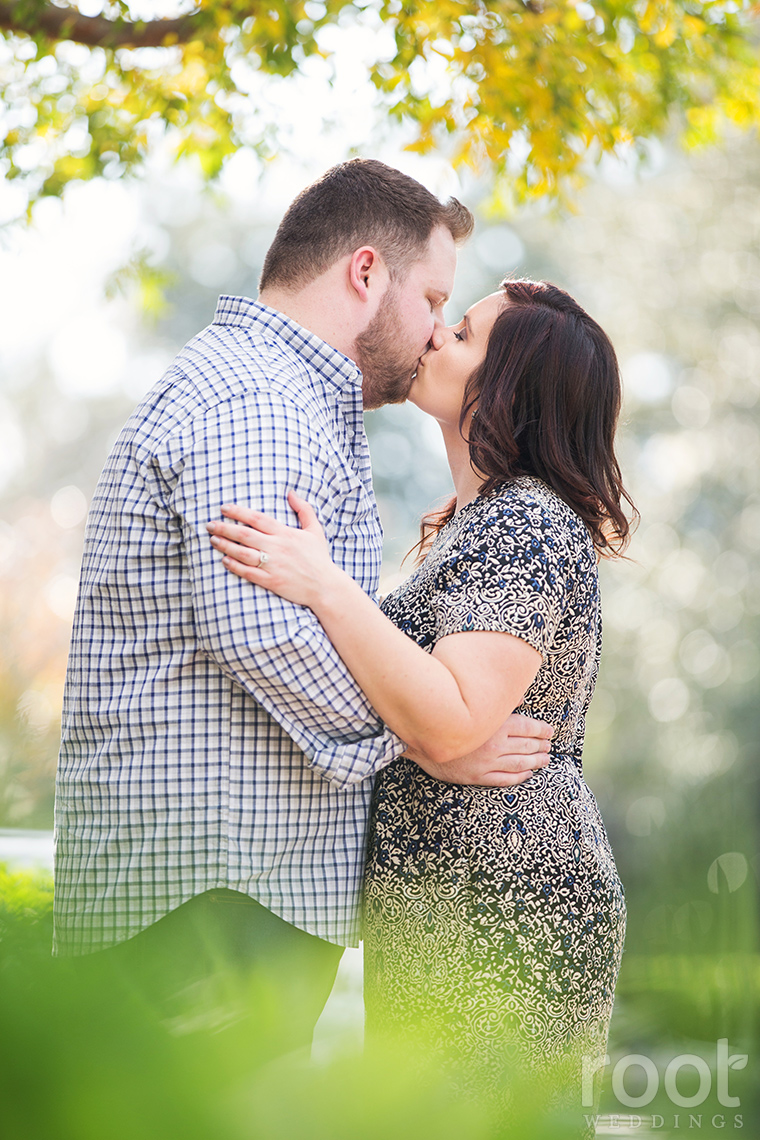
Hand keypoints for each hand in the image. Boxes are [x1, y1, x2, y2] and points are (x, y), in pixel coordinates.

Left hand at [206, 492, 342, 609]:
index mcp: (285, 533)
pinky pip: (247, 572)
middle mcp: (276, 547)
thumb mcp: (315, 530)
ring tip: (213, 540)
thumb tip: (291, 492)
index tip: (224, 508)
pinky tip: (224, 560)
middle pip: (244, 534)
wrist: (325, 586)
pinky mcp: (270, 581)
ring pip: (242, 553)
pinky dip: (234, 566)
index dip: (238, 512)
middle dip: (224, 528)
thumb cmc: (319, 558)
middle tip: (210, 525)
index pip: (256, 518)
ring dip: (225, 545)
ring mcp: (272, 565)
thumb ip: (304, 509)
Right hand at [410, 713, 552, 786]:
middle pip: (526, 746)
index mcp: (495, 724)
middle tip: (549, 746)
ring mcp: (486, 763)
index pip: (527, 727)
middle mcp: (494, 744)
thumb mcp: (472, 703)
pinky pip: (504, 779)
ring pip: (519, 763)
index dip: (542, 730)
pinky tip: (528, 774)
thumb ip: (497, 701)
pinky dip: (519, 777)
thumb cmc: (448, 716)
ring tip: (545, 759)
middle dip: (541, 746)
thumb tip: (519, 697)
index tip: (549, 731)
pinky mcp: (477, 776)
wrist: (422, 738)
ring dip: (535, 762)